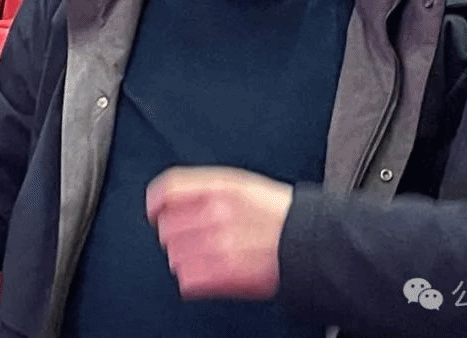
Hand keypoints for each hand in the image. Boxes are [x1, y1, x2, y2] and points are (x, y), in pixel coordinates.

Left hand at [145, 166, 292, 299]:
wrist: (311, 242)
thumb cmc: (279, 214)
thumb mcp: (244, 185)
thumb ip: (208, 188)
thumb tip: (173, 199)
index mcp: (221, 186)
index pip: (169, 189)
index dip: (156, 202)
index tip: (154, 212)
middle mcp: (216, 212)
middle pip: (167, 226)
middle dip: (175, 234)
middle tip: (192, 239)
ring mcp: (219, 243)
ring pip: (175, 256)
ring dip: (185, 259)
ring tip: (206, 258)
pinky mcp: (225, 274)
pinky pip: (188, 281)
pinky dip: (193, 281)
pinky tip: (209, 274)